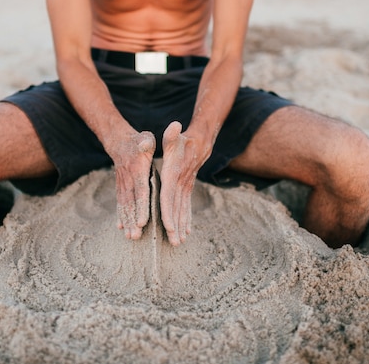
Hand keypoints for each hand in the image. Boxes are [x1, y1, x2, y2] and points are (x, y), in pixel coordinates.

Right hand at [106, 130, 155, 239]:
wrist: (119, 142)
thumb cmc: (138, 141)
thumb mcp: (144, 138)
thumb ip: (146, 142)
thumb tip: (147, 144)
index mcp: (137, 170)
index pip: (140, 191)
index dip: (141, 206)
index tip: (142, 221)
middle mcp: (128, 180)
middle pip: (131, 203)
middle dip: (132, 221)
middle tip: (135, 236)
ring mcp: (123, 185)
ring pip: (125, 206)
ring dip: (127, 222)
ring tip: (130, 237)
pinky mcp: (121, 188)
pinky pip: (120, 204)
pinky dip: (120, 216)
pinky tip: (121, 228)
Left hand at [160, 121, 208, 245]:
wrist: (200, 142)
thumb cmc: (182, 139)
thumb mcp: (174, 136)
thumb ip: (171, 134)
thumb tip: (174, 125)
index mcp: (174, 175)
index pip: (169, 196)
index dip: (168, 212)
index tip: (168, 226)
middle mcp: (181, 184)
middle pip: (177, 208)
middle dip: (175, 226)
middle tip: (174, 243)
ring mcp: (185, 188)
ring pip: (182, 210)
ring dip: (181, 226)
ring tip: (179, 242)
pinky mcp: (187, 189)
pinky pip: (186, 207)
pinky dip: (186, 219)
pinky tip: (186, 231)